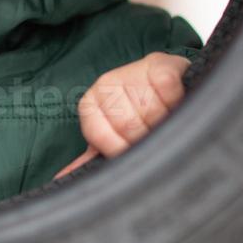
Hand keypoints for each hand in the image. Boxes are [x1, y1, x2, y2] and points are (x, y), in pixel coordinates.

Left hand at [52, 51, 189, 179]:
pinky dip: (176, 99)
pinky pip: (167, 85)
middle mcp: (106, 84)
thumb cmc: (140, 116)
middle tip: (158, 135)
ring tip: (170, 119)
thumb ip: (93, 158)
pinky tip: (179, 102)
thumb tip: (63, 178)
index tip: (135, 148)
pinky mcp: (160, 63)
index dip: (122, 149)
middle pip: (128, 126)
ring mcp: (132, 71)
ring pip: (151, 109)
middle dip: (148, 137)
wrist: (170, 82)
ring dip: (167, 121)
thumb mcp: (114, 138)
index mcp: (91, 104)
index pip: (100, 137)